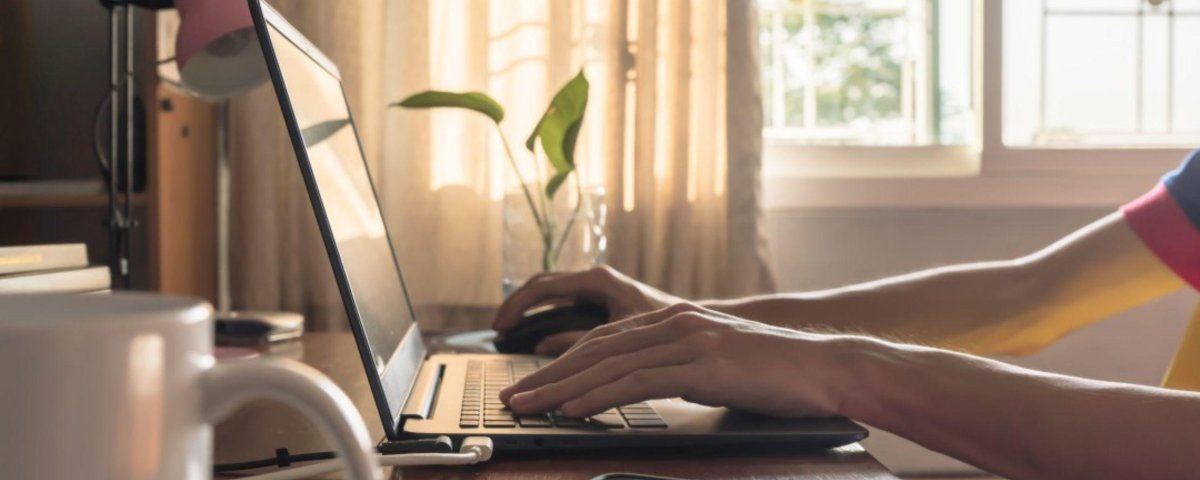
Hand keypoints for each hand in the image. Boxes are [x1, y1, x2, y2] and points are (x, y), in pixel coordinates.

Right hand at [493, 266, 684, 354]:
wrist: (696, 323)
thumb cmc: (669, 326)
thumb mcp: (621, 336)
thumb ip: (582, 341)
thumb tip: (543, 347)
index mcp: (598, 280)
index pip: (543, 287)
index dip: (517, 307)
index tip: (500, 327)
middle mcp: (594, 280)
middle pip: (541, 288)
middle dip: (517, 309)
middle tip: (496, 331)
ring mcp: (596, 289)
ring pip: (550, 295)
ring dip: (528, 312)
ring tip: (507, 333)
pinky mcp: (599, 302)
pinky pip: (562, 306)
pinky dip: (544, 319)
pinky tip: (534, 338)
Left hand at [498, 303, 847, 418]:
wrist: (826, 367)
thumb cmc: (777, 373)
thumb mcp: (718, 363)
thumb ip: (680, 366)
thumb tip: (645, 387)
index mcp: (676, 320)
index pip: (604, 340)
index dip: (563, 362)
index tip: (534, 384)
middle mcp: (674, 322)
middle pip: (595, 348)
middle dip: (549, 375)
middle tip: (513, 397)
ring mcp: (687, 339)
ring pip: (607, 364)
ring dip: (560, 389)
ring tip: (528, 407)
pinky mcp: (700, 363)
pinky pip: (635, 382)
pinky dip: (598, 397)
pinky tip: (573, 410)